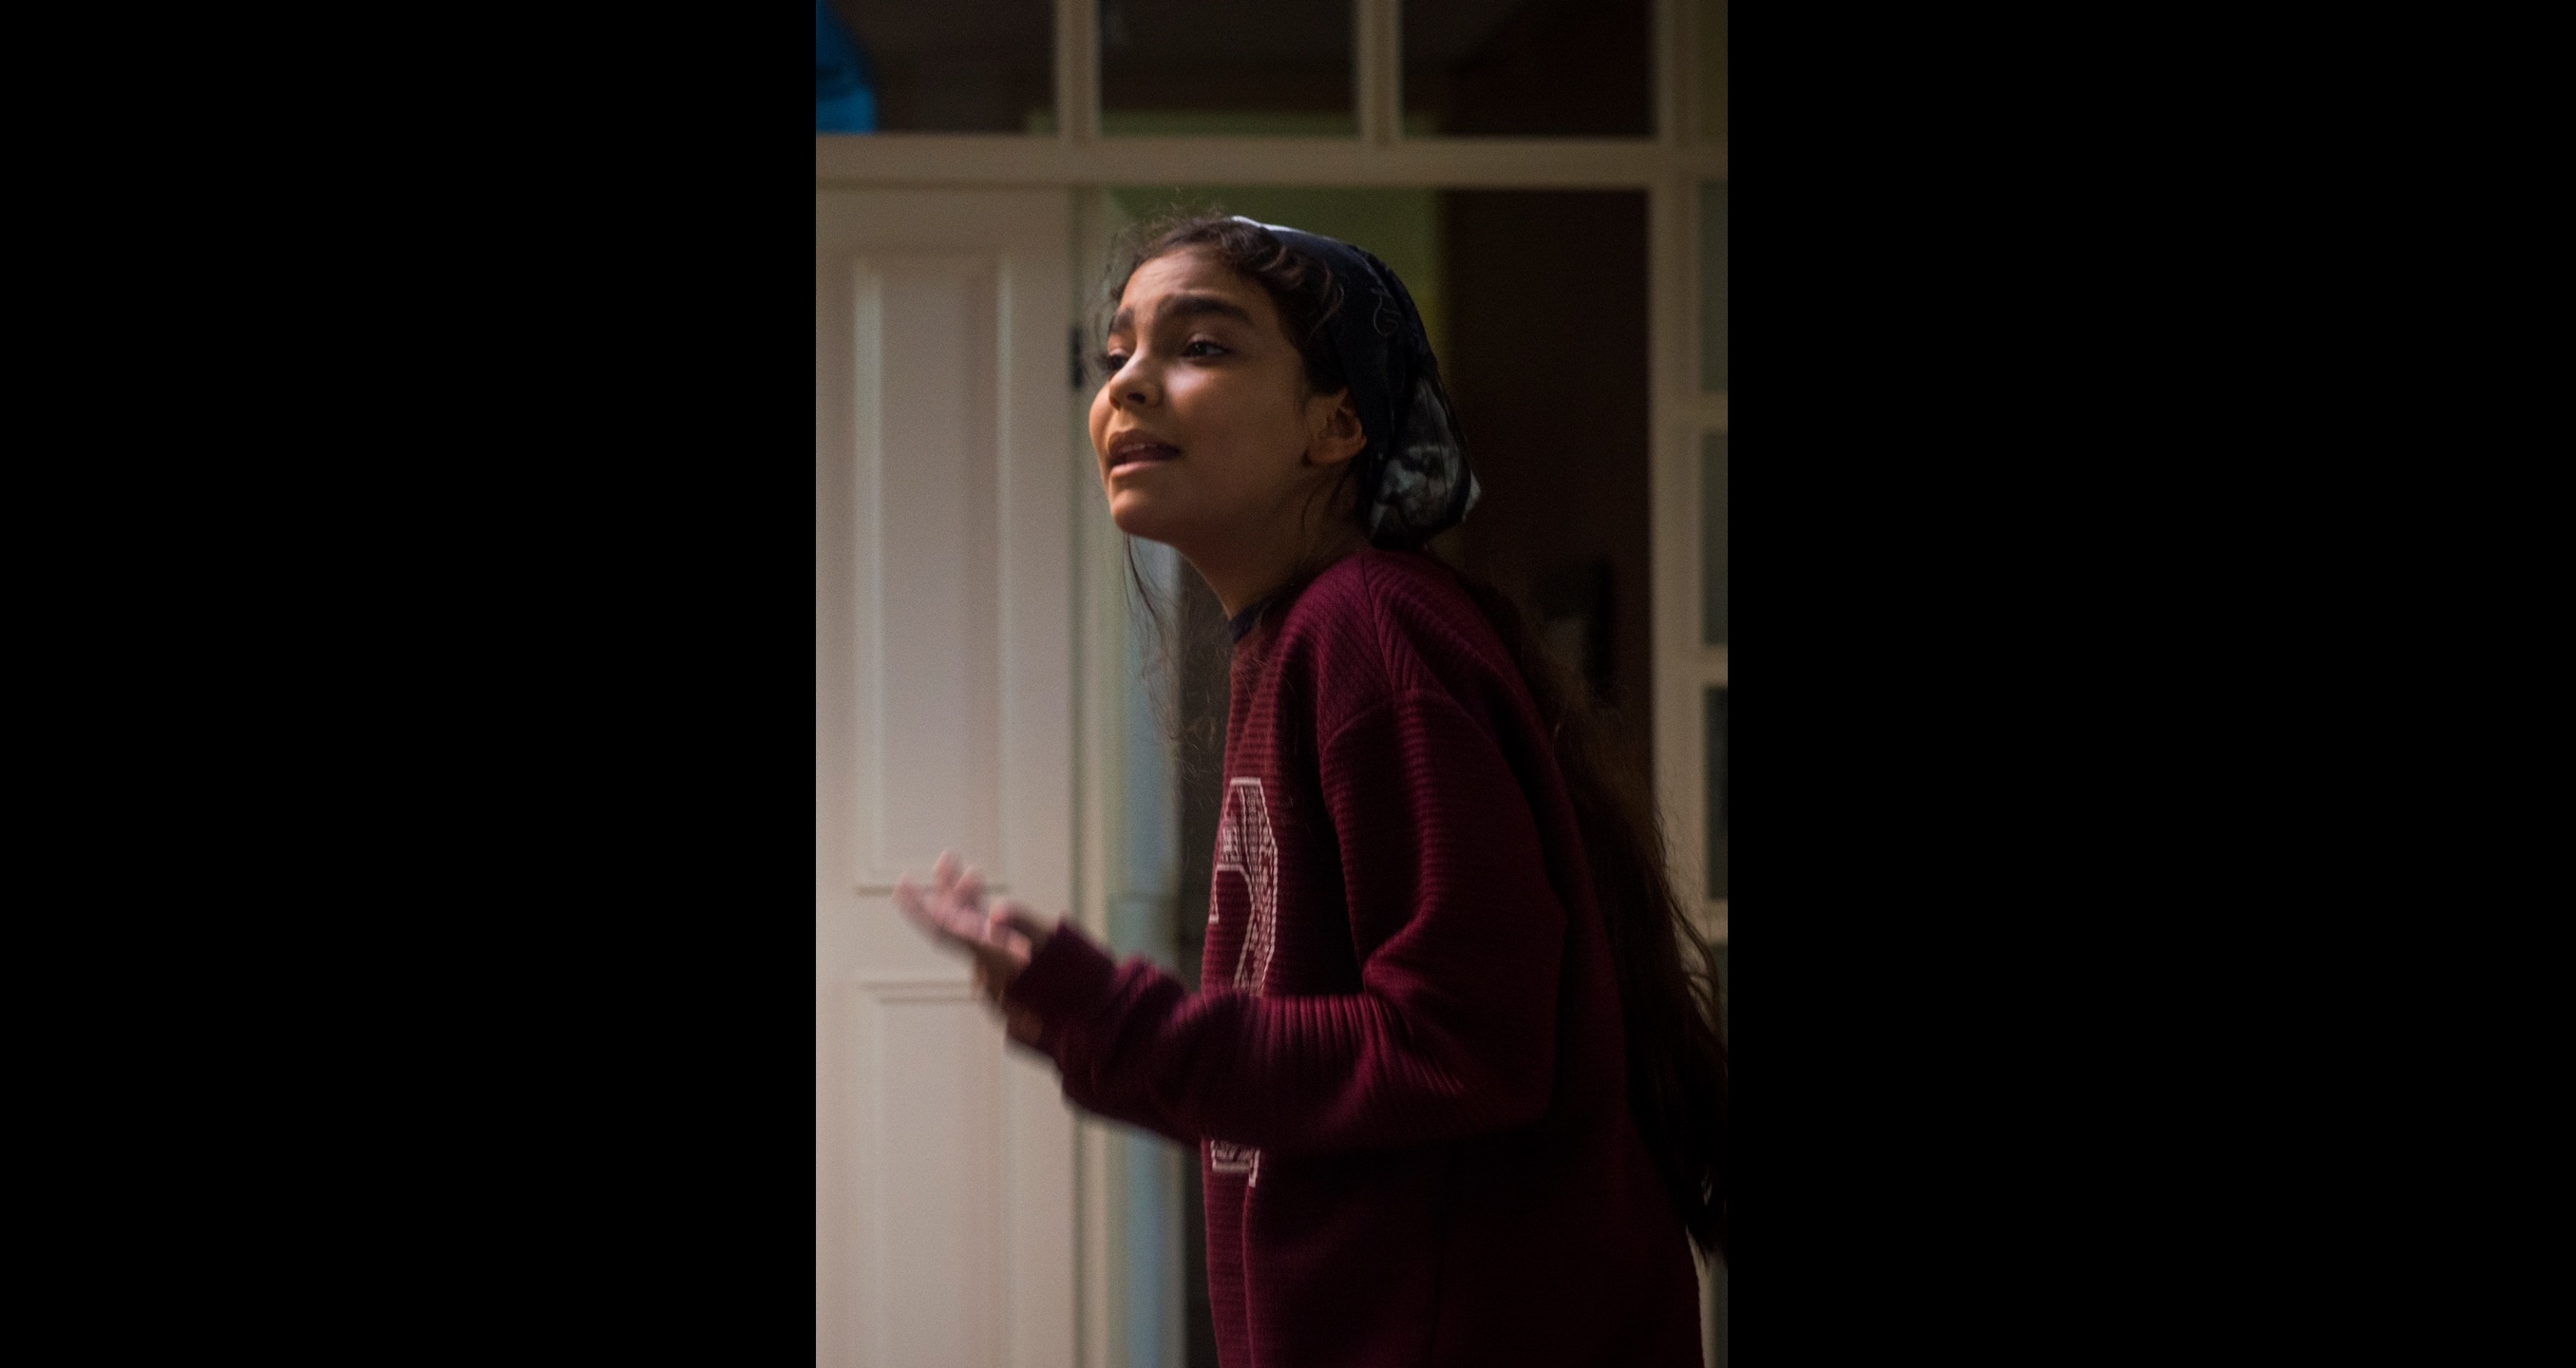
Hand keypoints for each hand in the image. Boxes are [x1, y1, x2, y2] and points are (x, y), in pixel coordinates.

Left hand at [892, 850, 1057, 1043]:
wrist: (1089, 1019)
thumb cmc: (1075, 980)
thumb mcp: (1052, 942)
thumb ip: (1023, 922)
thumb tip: (995, 911)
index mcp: (990, 957)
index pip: (943, 930)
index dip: (918, 908)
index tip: (901, 886)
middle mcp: (985, 968)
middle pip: (956, 925)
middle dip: (948, 891)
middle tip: (945, 859)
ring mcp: (995, 974)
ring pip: (971, 934)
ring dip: (969, 905)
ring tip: (972, 875)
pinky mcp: (1006, 976)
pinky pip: (986, 946)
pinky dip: (984, 924)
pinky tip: (994, 913)